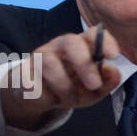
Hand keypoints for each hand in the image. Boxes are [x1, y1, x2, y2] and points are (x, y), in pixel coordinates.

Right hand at [0, 26, 122, 130]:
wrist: (38, 98)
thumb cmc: (70, 88)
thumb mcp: (92, 90)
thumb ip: (106, 81)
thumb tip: (114, 72)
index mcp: (80, 47)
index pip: (92, 35)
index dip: (103, 41)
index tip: (114, 56)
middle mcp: (60, 46)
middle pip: (70, 42)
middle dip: (84, 63)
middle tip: (94, 84)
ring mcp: (40, 56)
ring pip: (50, 63)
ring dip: (64, 86)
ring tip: (71, 100)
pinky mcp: (23, 70)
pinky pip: (31, 80)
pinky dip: (43, 94)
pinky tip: (49, 98)